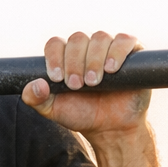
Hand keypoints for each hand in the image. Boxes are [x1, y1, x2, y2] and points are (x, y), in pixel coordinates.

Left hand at [21, 32, 150, 138]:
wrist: (112, 129)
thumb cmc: (82, 115)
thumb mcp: (53, 111)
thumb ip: (36, 99)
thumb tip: (36, 84)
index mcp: (66, 57)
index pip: (56, 44)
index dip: (54, 57)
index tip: (56, 77)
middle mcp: (87, 49)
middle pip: (77, 39)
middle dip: (74, 62)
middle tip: (76, 85)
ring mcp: (109, 49)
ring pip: (100, 38)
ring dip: (94, 59)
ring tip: (94, 82)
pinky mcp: (131, 54)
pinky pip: (125, 41)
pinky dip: (117, 52)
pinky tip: (111, 69)